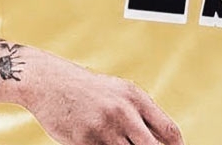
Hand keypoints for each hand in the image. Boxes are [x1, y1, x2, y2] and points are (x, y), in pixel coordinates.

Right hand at [24, 52, 184, 144]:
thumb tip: (163, 140)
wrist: (52, 83)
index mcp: (136, 97)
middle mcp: (123, 112)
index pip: (169, 131)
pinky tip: (101, 143)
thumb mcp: (119, 93)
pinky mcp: (85, 142)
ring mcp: (104, 128)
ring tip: (118, 143)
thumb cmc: (89, 91)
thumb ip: (141, 114)